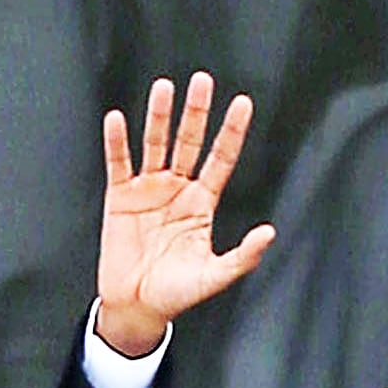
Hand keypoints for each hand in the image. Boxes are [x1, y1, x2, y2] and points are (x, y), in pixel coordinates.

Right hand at [95, 72, 275, 356]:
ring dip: (160, 117)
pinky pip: (118, 163)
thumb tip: (270, 233)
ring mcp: (148, 189)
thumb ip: (243, 256)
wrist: (138, 306)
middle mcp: (177, 189)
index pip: (220, 159)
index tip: (241, 104)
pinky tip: (117, 119)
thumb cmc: (177, 292)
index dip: (231, 133)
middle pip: (188, 142)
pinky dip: (117, 142)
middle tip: (203, 81)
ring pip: (155, 144)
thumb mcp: (215, 276)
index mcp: (202, 203)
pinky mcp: (119, 196)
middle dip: (196, 113)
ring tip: (165, 88)